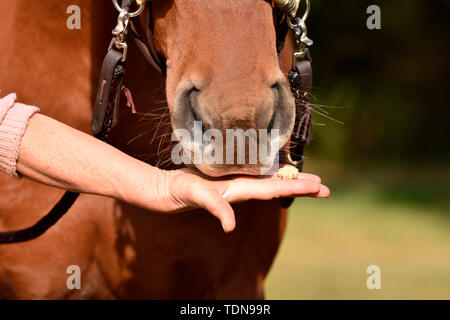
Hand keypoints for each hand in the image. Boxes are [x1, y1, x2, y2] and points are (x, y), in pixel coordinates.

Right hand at [159, 166, 329, 232]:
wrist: (169, 189)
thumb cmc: (184, 192)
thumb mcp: (201, 198)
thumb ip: (217, 209)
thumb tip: (230, 226)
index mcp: (240, 188)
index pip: (275, 188)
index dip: (296, 186)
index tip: (319, 186)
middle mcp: (242, 185)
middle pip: (277, 185)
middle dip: (301, 186)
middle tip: (325, 187)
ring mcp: (236, 181)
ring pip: (268, 180)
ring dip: (289, 180)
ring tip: (309, 180)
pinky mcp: (229, 174)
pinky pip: (254, 171)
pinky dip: (269, 170)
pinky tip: (276, 169)